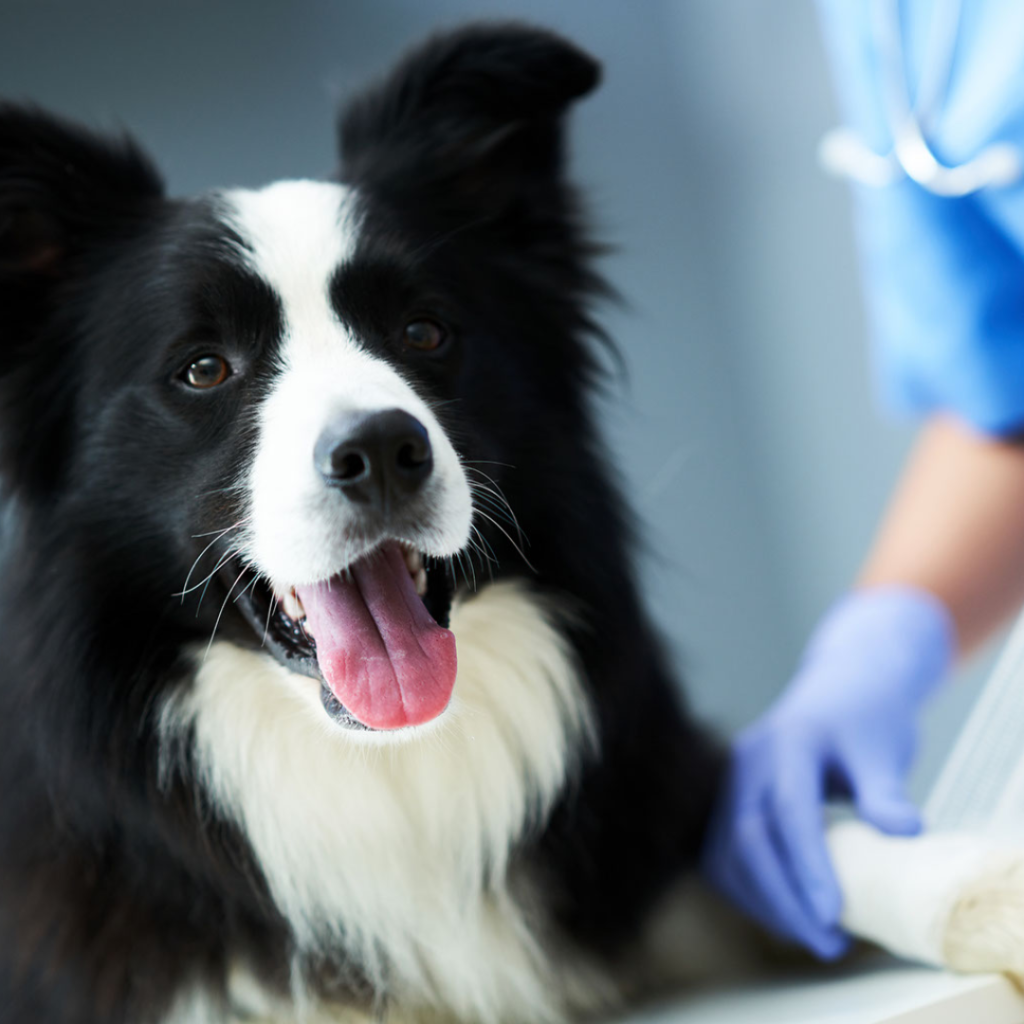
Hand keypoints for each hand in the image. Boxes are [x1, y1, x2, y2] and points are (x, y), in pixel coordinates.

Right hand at [701, 587, 953, 958]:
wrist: (840, 686)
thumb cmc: (865, 717)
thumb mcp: (883, 748)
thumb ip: (885, 790)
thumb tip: (905, 834)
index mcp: (788, 740)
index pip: (789, 808)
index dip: (807, 864)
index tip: (834, 915)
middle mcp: (749, 759)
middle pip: (749, 837)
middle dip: (784, 898)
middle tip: (828, 943)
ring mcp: (732, 779)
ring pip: (729, 851)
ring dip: (764, 901)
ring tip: (812, 935)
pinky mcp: (728, 799)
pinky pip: (723, 853)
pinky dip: (748, 890)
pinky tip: (783, 912)